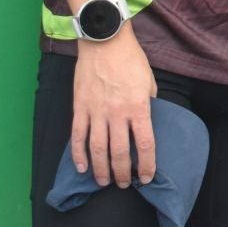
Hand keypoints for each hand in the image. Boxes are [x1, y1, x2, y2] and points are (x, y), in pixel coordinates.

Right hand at [72, 31, 157, 187]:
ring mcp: (96, 111)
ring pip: (97, 149)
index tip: (147, 177)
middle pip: (120, 152)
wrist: (105, 41)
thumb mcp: (149, 81)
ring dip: (101, 169)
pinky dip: (78, 154)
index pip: (145, 144)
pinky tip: (81, 167)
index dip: (147, 165)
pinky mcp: (80, 107)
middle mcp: (117, 113)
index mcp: (138, 106)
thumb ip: (148, 104)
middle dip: (123, 173)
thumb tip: (146, 122)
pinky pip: (77, 136)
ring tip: (104, 182)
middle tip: (124, 185)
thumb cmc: (131, 60)